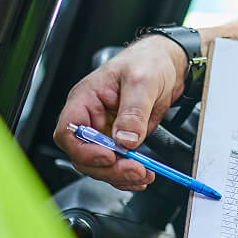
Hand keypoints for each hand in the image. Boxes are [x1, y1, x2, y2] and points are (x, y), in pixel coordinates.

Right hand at [53, 35, 187, 189]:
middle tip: (134, 170)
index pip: (69, 131)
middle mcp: (91, 117)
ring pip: (100, 164)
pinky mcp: (121, 138)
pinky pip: (117, 162)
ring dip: (119, 175)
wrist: (168, 62)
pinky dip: (127, 173)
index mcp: (86, 99)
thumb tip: (126, 139)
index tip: (109, 156)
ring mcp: (106, 130)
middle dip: (108, 167)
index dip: (84, 149)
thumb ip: (134, 110)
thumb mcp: (142, 80)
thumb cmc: (148, 60)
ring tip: (142, 175)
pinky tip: (141, 176)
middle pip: (84, 154)